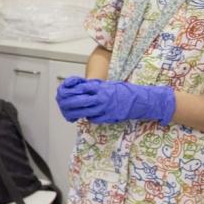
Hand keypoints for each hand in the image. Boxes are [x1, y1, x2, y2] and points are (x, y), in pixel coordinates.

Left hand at [57, 79, 175, 124]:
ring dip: (77, 113)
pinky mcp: (109, 117)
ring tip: (72, 114)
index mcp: (101, 88)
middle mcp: (102, 98)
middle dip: (70, 105)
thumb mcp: (108, 85)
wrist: (139, 100)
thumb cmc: (123, 91)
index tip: (64, 94)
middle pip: (80, 101)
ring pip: (86, 112)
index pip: (81, 88)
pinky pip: (94, 119)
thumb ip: (95, 86)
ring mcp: (105, 108)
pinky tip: (88, 116)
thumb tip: (81, 86)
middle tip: (64, 107)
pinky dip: (90, 118)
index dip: (71, 91)